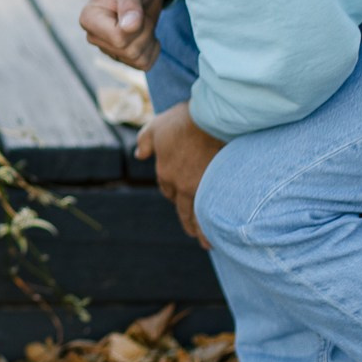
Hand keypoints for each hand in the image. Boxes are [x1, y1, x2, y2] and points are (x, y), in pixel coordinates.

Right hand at [79, 0, 173, 70]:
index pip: (118, 38)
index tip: (136, 5)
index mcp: (89, 18)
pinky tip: (147, 32)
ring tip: (143, 20)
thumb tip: (128, 27)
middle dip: (145, 31)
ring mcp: (107, 48)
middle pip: (129, 51)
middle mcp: (94, 37)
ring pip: (138, 60)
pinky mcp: (121, 56)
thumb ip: (130, 4)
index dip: (137, 25)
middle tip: (142, 11)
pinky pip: (144, 65)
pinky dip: (153, 49)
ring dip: (149, 39)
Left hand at [135, 102, 223, 248]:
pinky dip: (217, 222)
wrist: (212, 118)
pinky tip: (223, 229)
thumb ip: (145, 142)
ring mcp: (202, 188)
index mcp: (165, 173)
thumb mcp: (155, 127)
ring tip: (207, 243)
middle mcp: (182, 186)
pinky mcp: (220, 187)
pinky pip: (217, 209)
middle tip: (192, 233)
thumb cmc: (182, 121)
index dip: (173, 193)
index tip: (180, 196)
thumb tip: (139, 155)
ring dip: (202, 230)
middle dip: (188, 222)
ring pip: (200, 215)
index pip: (168, 191)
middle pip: (184, 209)